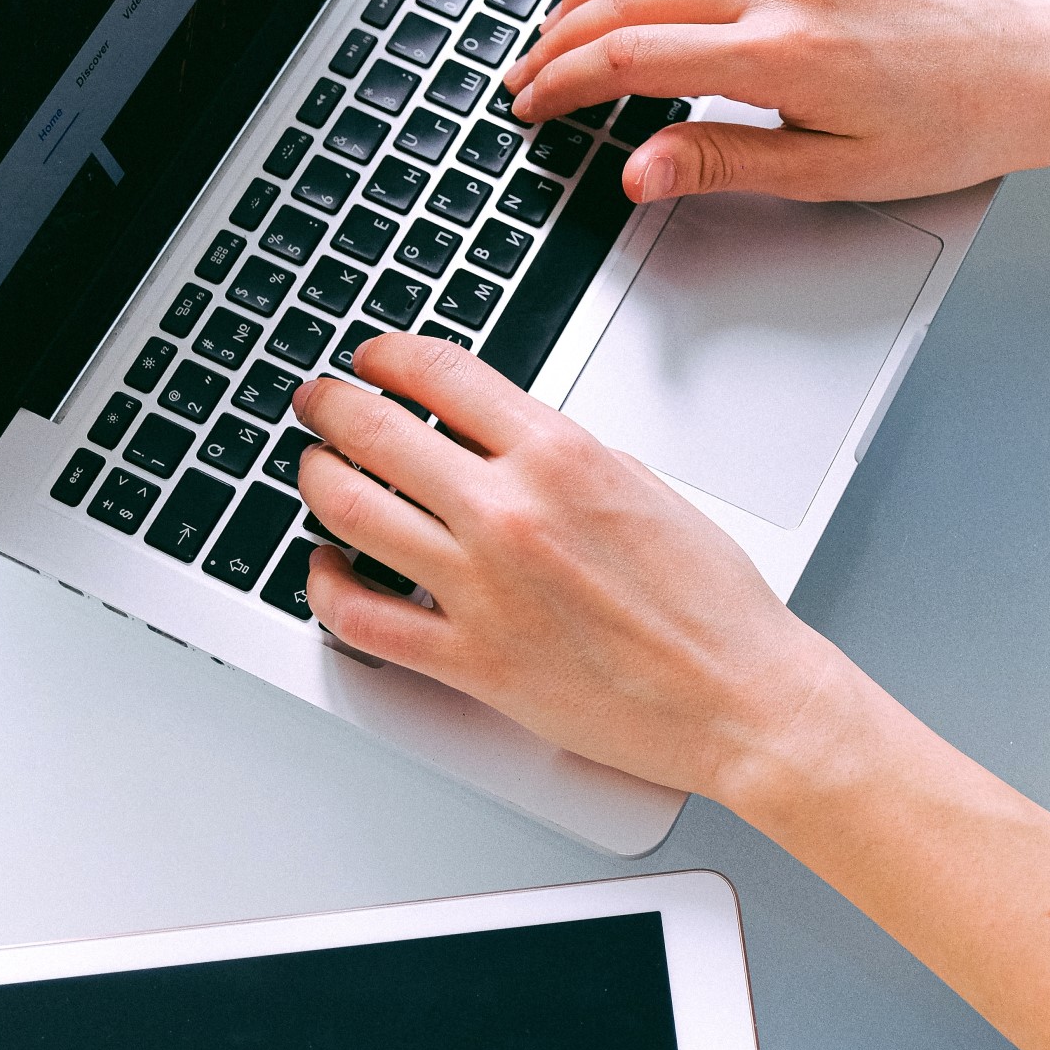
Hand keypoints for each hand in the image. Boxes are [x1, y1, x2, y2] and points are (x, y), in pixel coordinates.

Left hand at [292, 333, 846, 799]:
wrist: (736, 695)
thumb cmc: (708, 598)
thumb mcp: (638, 483)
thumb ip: (554, 452)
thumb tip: (491, 434)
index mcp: (559, 455)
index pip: (440, 373)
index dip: (387, 354)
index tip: (372, 357)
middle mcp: (510, 513)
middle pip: (376, 431)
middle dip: (331, 405)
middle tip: (317, 401)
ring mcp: (481, 590)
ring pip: (348, 513)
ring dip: (315, 478)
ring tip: (313, 469)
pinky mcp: (470, 663)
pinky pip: (360, 617)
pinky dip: (324, 584)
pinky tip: (326, 567)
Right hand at [505, 0, 1049, 204]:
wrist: (1031, 74)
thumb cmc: (950, 128)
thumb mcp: (830, 174)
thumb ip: (723, 164)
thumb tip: (640, 172)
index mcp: (779, 53)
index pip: (630, 57)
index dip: (564, 83)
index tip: (534, 106)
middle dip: (562, 38)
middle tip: (530, 74)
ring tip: (569, 13)